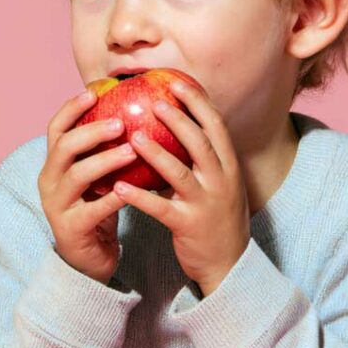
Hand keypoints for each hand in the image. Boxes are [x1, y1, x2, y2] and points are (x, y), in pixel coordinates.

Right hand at [38, 89, 135, 284]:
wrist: (88, 260)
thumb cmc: (97, 209)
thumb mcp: (96, 177)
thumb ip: (104, 150)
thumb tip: (132, 111)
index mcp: (54, 164)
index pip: (56, 128)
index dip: (72, 108)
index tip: (94, 91)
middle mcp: (49, 181)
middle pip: (64, 147)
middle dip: (91, 131)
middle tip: (120, 121)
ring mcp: (57, 205)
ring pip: (77, 176)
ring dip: (104, 160)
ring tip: (131, 151)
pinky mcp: (70, 229)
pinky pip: (92, 210)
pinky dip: (111, 198)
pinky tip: (130, 190)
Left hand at [111, 80, 248, 295]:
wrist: (229, 264)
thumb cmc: (214, 217)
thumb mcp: (216, 182)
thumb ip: (198, 157)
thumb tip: (172, 124)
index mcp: (228, 165)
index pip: (215, 126)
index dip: (197, 102)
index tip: (176, 82)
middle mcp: (221, 180)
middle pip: (200, 142)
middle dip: (178, 120)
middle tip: (153, 102)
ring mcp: (207, 204)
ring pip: (179, 173)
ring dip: (155, 154)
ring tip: (133, 138)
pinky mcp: (189, 226)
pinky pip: (161, 208)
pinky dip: (139, 197)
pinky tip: (117, 187)